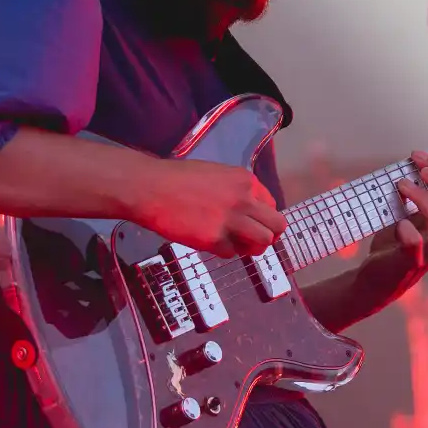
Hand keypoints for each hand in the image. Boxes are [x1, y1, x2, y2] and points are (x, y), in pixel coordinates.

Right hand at [136, 157, 285, 257]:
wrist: (151, 188)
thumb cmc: (177, 178)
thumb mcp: (215, 174)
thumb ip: (235, 190)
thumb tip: (246, 209)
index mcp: (244, 180)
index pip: (272, 204)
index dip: (264, 217)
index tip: (254, 223)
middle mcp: (244, 200)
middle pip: (276, 225)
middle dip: (269, 235)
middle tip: (254, 241)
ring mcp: (231, 221)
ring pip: (262, 242)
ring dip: (251, 247)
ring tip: (237, 245)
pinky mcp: (215, 240)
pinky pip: (232, 253)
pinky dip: (223, 251)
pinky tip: (209, 242)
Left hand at [357, 152, 427, 300]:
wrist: (375, 280)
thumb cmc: (395, 244)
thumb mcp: (409, 215)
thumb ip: (416, 196)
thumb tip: (411, 164)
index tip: (418, 155)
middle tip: (419, 166)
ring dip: (423, 197)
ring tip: (401, 185)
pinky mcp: (410, 263)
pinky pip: (415, 243)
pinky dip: (406, 230)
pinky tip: (397, 224)